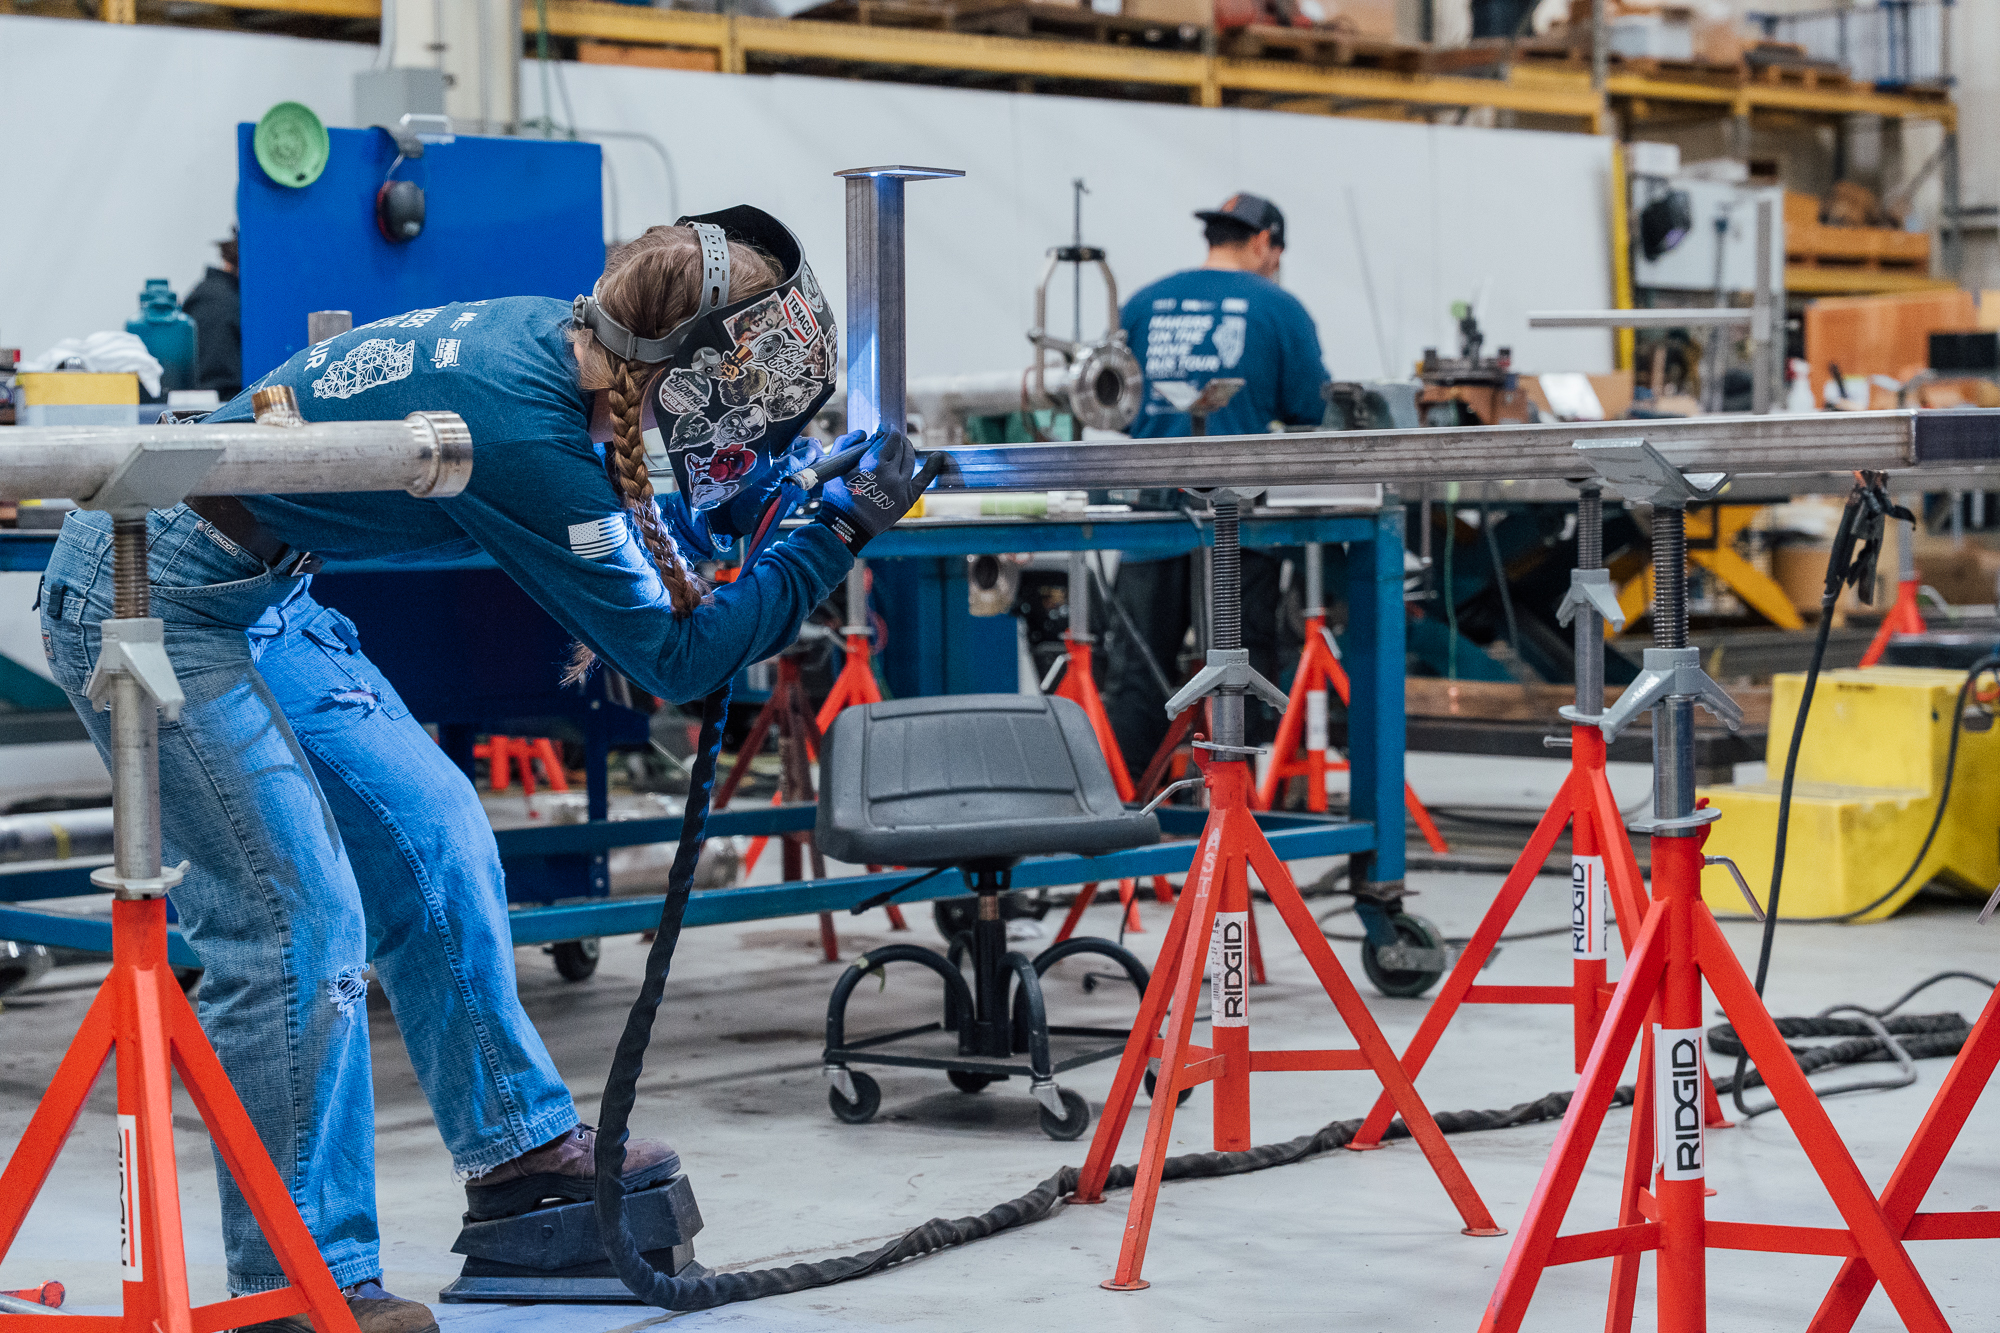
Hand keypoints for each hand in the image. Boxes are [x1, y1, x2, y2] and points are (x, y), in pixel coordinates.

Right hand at [814, 429, 941, 553]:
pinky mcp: (908, 499)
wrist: (847, 526)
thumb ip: (847, 443)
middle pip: (901, 447)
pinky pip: (924, 480)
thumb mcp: (837, 465)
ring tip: (902, 446)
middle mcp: (892, 474)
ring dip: (907, 449)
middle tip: (890, 438)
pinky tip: (937, 457)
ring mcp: (902, 487)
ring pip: (910, 459)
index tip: (884, 429)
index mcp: (875, 464)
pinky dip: (932, 467)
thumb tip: (864, 433)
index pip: (890, 439)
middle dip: (896, 439)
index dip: (888, 431)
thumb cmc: (839, 496)